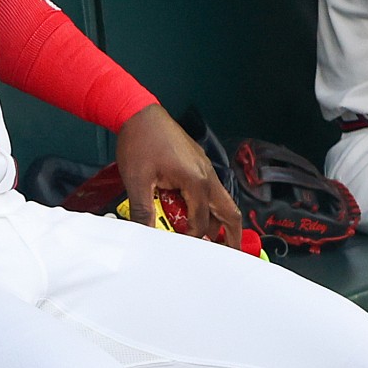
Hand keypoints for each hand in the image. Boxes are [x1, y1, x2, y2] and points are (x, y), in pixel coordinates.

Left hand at [115, 105, 243, 243]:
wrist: (139, 113)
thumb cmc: (140, 141)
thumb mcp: (137, 180)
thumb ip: (143, 211)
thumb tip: (145, 235)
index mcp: (195, 180)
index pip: (201, 221)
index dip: (191, 238)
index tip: (180, 248)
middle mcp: (207, 175)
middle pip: (228, 211)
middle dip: (230, 235)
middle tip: (229, 255)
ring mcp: (204, 168)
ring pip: (220, 201)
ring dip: (215, 221)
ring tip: (210, 240)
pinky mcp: (197, 164)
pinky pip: (209, 191)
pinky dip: (206, 207)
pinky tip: (191, 214)